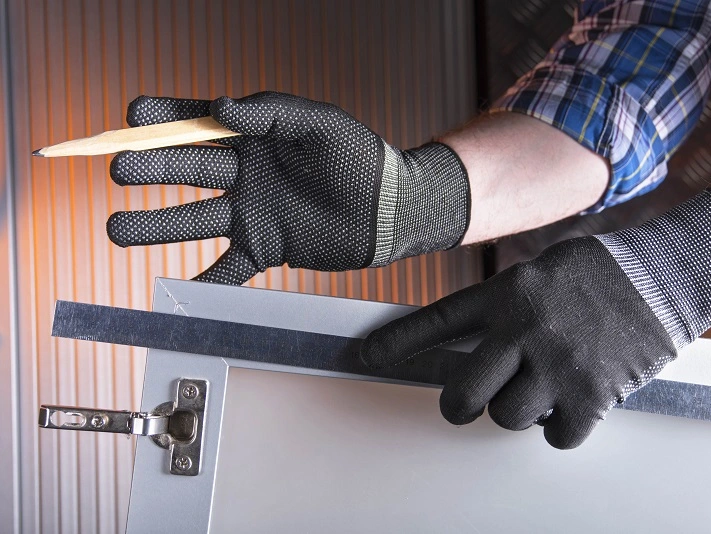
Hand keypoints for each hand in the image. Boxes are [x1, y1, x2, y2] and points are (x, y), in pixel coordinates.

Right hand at [106, 92, 469, 283]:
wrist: (390, 211)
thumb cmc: (361, 160)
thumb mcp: (321, 124)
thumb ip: (272, 110)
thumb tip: (220, 106)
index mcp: (255, 137)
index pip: (199, 123)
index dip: (165, 118)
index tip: (133, 116)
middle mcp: (245, 174)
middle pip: (186, 169)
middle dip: (150, 168)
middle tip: (119, 170)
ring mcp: (251, 213)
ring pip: (193, 219)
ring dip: (154, 225)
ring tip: (115, 230)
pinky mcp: (265, 248)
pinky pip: (226, 268)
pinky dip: (202, 282)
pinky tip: (174, 291)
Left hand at [361, 190, 710, 448]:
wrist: (663, 275)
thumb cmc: (600, 271)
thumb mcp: (539, 271)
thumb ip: (503, 304)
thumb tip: (472, 341)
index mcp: (506, 295)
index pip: (437, 321)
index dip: (398, 342)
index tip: (366, 356)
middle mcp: (522, 330)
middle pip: (462, 393)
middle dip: (456, 406)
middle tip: (462, 405)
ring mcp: (556, 364)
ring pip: (506, 418)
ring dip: (516, 412)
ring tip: (537, 391)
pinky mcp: (592, 393)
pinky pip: (556, 436)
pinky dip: (561, 428)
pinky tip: (572, 404)